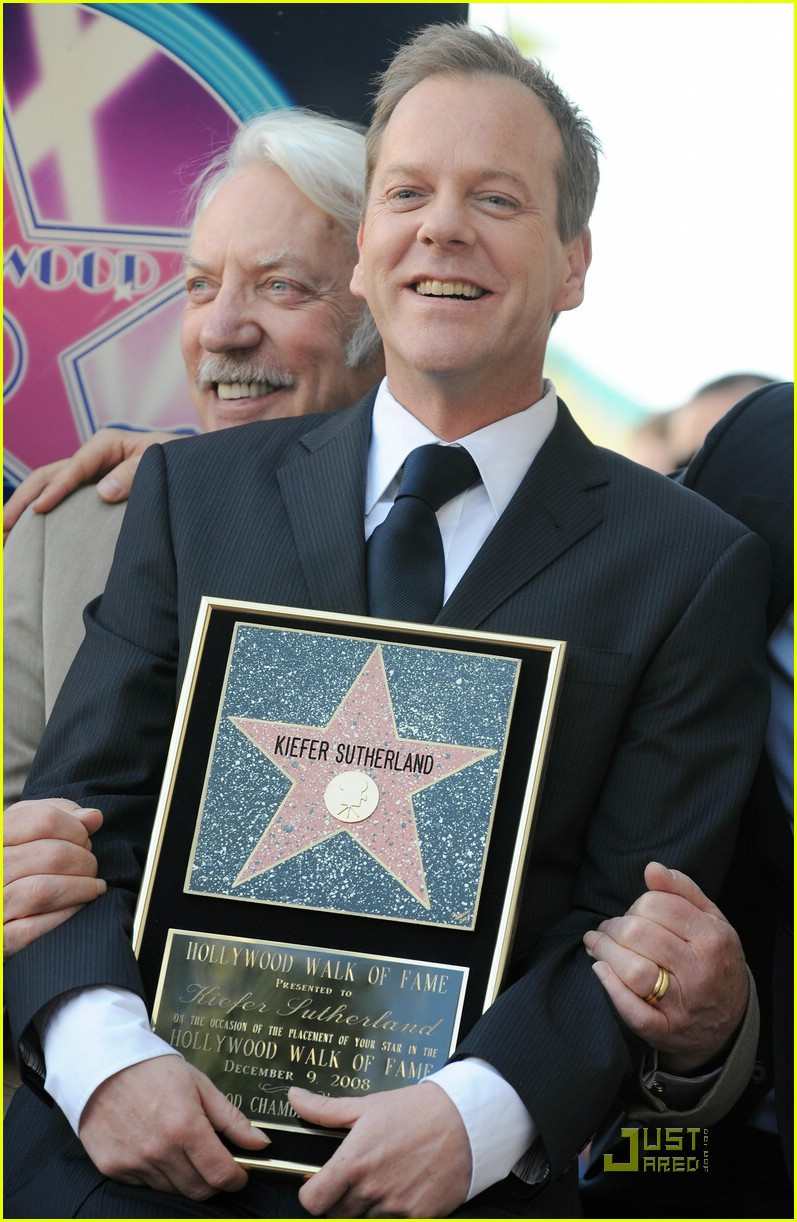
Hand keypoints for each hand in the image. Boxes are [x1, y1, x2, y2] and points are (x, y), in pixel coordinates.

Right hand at [3, 428, 188, 537]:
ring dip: (23, 509)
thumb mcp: (163, 461)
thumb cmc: (180, 460)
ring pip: (46, 488)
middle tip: (3, 526)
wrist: (194, 466)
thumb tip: (103, 491)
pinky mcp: (89, 494)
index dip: (55, 490)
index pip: (73, 468)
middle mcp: (91, 458)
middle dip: (23, 500)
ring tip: (4, 534)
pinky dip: (40, 517)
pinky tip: (25, 537)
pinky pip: (61, 503)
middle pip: (47, 476)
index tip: (38, 511)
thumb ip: (136, 473)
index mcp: (106, 444)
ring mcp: (88, 476)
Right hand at [3, 799, 106, 957]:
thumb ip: (59, 814)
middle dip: (84, 859)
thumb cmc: (15, 860)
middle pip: (53, 855)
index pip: (44, 820)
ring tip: (92, 885)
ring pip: (44, 891)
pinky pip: (35, 928)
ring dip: (81, 887)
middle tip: (90, 865)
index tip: (85, 836)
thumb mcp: (26, 828)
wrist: (0, 905)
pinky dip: (66, 915)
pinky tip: (78, 905)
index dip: (76, 828)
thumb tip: (93, 818)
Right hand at [78, 1056, 269, 1199]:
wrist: (102, 1063)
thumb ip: (232, 1118)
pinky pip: (147, 1184)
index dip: (236, 1179)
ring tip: (181, 1146)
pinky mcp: (114, 1169)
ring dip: (186, 1176)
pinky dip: (158, 1173)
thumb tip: (261, 1144)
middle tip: (214, 1160)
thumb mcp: (199, 1084)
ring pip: (173, 1189)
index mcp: (186, 1128)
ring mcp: (135, 1163)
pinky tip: (156, 1146)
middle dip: (214, 1181)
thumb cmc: (153, 1069)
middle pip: (199, 1190)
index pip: (220, 1175)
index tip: (240, 1174)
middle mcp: (160, 1151)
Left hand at [292, 1082, 470, 1217]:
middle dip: (339, 1201)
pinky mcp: (419, 1218)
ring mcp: (396, 1208)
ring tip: (383, 1182)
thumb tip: (294, 1097)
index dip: (312, 1194)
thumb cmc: (414, 1110)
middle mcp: (372, 1190)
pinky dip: (394, 1214)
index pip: (313, 1202)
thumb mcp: (367, 1106)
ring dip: (367, 1208)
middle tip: (354, 1180)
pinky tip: (403, 1192)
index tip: (319, 1185)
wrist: (464, 1121)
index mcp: (353, 1163)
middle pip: (336, 1216)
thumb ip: (325, 1109)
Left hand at [583, 861, 747, 1072]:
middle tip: (606, 929)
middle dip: (614, 927)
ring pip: (633, 971)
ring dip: (604, 952)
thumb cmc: (714, 960)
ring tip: (596, 943)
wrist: (731, 1020)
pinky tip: (600, 969)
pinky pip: (632, 1011)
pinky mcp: (665, 1031)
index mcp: (712, 938)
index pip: (657, 906)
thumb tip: (652, 868)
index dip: (635, 905)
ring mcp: (682, 1005)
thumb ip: (682, 891)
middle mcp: (699, 971)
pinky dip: (610, 987)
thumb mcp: (711, 921)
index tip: (631, 912)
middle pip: (639, 935)